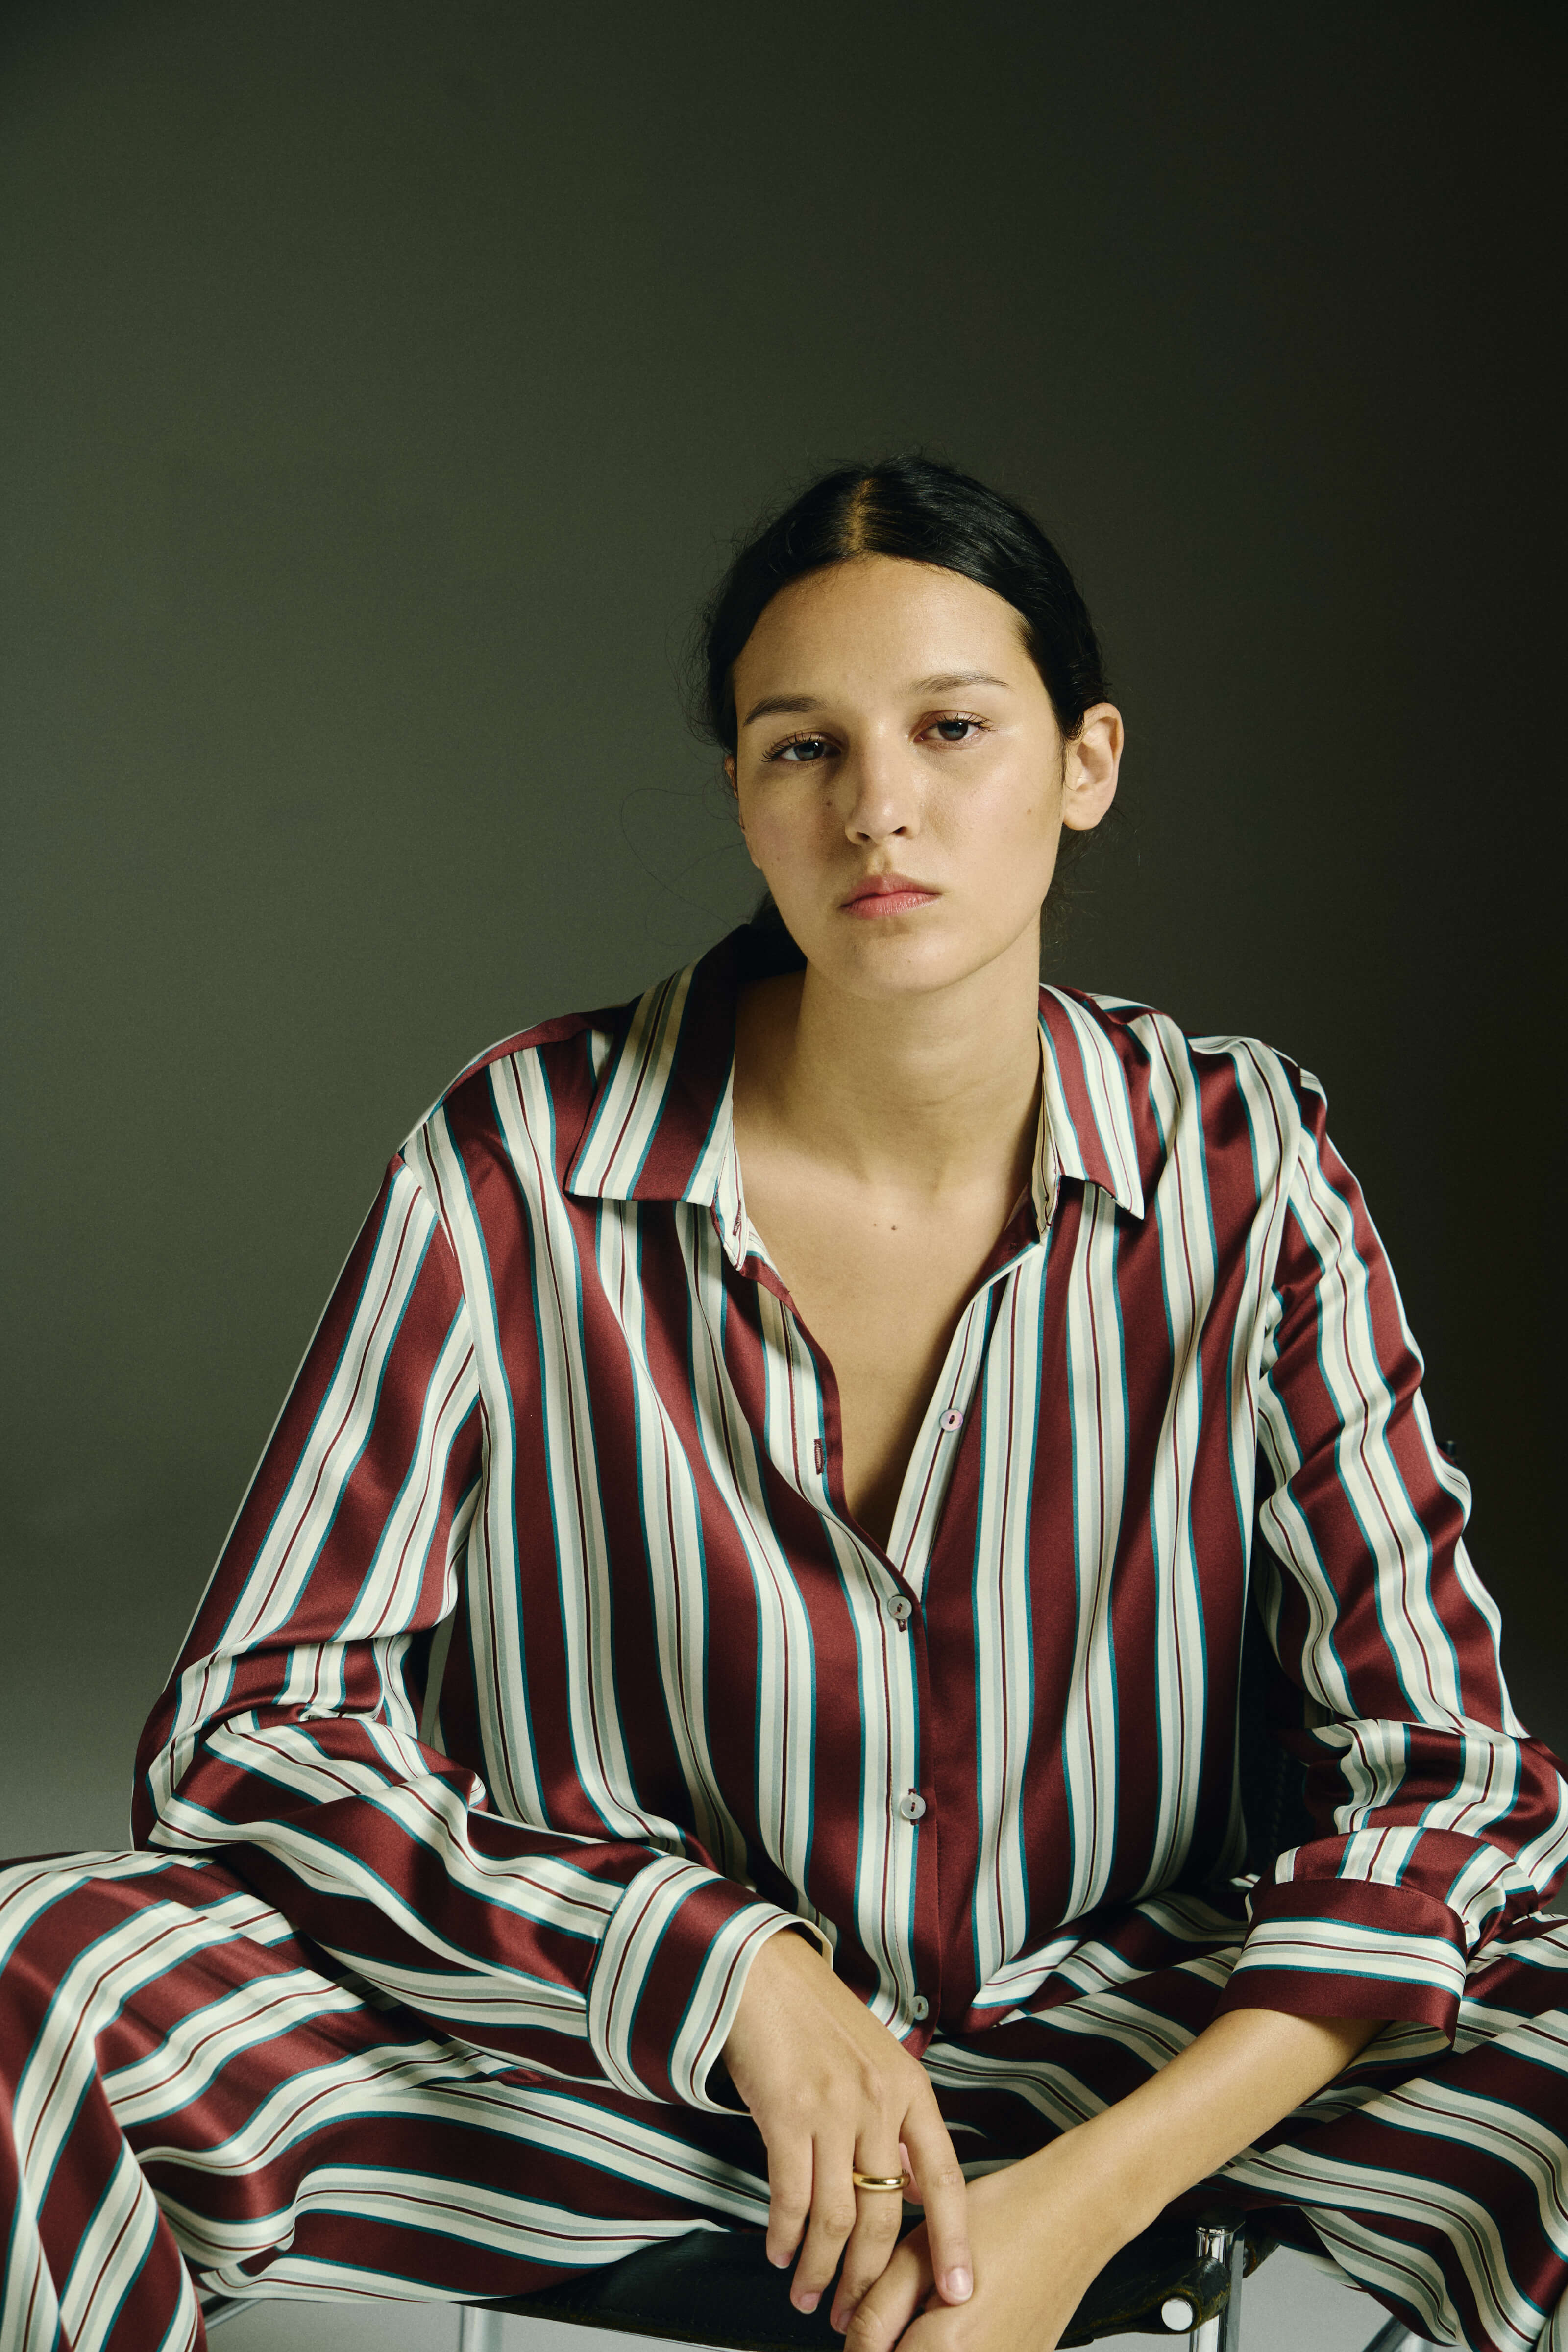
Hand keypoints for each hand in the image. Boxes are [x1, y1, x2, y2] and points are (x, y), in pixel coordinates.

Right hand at [719, 1929, 971, 2322]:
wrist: (763, 1972)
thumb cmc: (819, 2018)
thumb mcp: (878, 2062)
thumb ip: (898, 2125)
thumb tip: (915, 2191)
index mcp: (911, 2091)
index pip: (945, 2181)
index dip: (954, 2242)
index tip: (959, 2293)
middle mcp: (879, 2102)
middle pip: (885, 2215)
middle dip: (868, 2278)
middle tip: (852, 2316)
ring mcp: (834, 2107)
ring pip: (837, 2216)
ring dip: (821, 2268)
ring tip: (809, 2297)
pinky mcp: (787, 2112)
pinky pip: (791, 2195)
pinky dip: (785, 2235)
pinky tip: (780, 2253)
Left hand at [840, 2141, 1123, 2351]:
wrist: (1075, 2213)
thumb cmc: (1005, 2219)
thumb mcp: (921, 2250)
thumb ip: (875, 2306)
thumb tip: (844, 2336)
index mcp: (949, 2350)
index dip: (856, 2340)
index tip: (861, 2317)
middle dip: (890, 2341)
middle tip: (898, 2304)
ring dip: (918, 2342)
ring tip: (931, 2302)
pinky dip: (948, 2344)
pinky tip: (958, 2312)